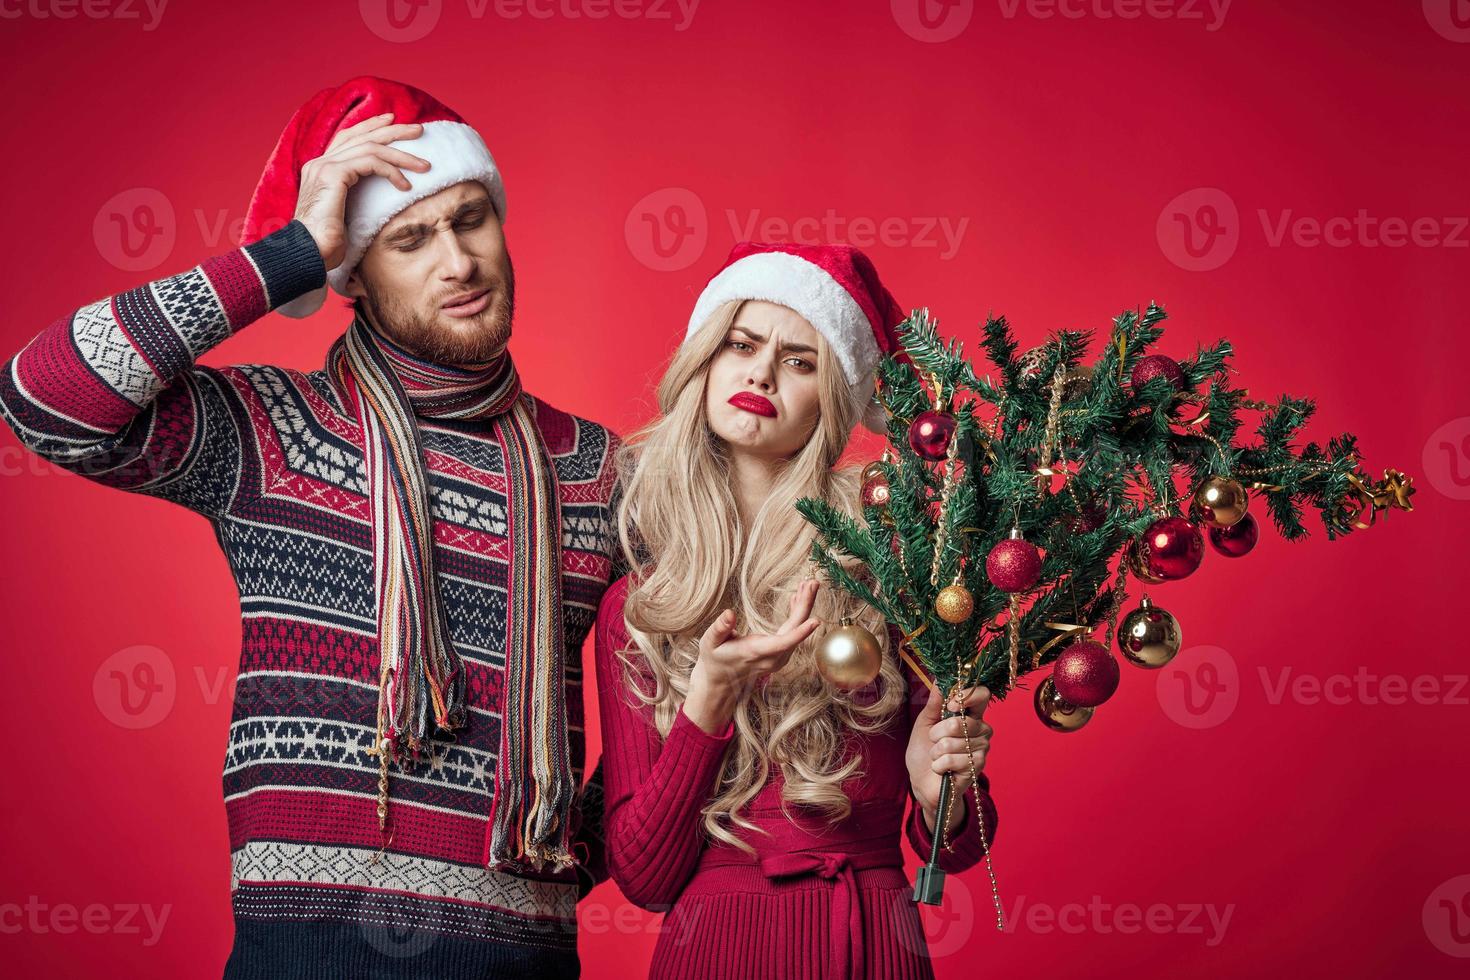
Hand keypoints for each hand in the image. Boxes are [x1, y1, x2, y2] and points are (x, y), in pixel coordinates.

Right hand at [293, 112, 431, 267]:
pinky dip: (392, 171)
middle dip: (393, 131)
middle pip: (361, 136)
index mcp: (319, 169)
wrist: (308, 253)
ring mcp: (324, 166)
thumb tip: (374, 198)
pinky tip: (406, 186)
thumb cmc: (326, 244)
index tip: (392, 121)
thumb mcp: (342, 215)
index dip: (370, 127)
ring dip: (402, 155)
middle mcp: (319, 163)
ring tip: (425, 165)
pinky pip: (370, 163)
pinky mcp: (333, 174)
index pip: (347, 138)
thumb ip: (352, 198)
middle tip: (420, 129)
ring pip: (371, 148)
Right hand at [682, 579, 821, 734]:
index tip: (816, 621)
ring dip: (804, 606)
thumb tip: (729, 613)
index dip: (800, 632)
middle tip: (813, 583)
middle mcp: (772, 657)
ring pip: (797, 630)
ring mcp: (779, 657)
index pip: (782, 643)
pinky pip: (793, 632)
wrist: (721, 680)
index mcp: (755, 652)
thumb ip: (720, 628)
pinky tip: (798, 598)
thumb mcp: (710, 642)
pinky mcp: (780, 654)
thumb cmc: (715, 658)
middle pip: (795, 630)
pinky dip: (797, 614)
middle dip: (806, 605)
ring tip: (808, 584)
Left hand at [906, 683, 991, 835]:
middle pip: (961, 721)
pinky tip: (941, 769)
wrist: (922, 782)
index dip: (967, 696)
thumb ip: (934, 704)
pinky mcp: (977, 766)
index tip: (951, 704)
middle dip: (937, 733)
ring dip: (936, 751)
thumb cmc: (924, 751)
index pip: (982, 695)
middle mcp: (981, 729)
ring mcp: (981, 748)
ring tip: (937, 756)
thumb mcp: (924, 724)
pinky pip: (952, 759)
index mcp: (970, 715)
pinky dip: (939, 764)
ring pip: (953, 741)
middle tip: (934, 741)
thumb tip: (939, 682)